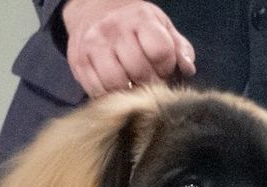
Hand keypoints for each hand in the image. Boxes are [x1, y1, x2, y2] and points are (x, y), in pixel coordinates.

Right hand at [61, 0, 194, 97]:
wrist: (94, 10)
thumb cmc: (134, 24)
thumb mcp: (161, 27)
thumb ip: (178, 48)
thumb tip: (187, 69)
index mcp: (140, 18)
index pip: (160, 51)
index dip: (165, 67)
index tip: (163, 68)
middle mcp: (114, 28)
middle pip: (138, 70)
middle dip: (148, 82)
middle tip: (148, 81)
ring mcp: (93, 45)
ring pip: (115, 83)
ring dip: (128, 91)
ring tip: (132, 85)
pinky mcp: (78, 61)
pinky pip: (96, 90)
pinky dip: (109, 95)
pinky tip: (116, 87)